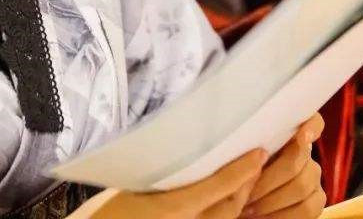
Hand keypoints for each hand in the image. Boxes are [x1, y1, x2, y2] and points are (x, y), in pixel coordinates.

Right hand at [86, 149, 267, 218]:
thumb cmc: (104, 214)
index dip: (242, 170)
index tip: (258, 152)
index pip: (219, 188)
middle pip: (229, 207)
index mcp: (171, 209)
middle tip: (255, 162)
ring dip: (238, 200)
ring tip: (245, 180)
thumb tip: (189, 151)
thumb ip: (164, 174)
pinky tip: (225, 201)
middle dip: (246, 185)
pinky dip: (224, 214)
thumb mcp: (131, 186)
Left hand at [241, 114, 325, 217]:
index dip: (311, 126)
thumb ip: (247, 151)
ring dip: (272, 200)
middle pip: (299, 157)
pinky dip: (283, 216)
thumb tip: (256, 151)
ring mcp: (313, 176)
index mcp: (285, 134)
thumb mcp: (235, 161)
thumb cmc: (235, 180)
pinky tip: (264, 218)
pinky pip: (308, 208)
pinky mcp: (317, 200)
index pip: (311, 121)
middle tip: (245, 192)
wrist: (240, 206)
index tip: (301, 135)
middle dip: (268, 178)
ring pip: (302, 185)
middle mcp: (304, 152)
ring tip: (248, 208)